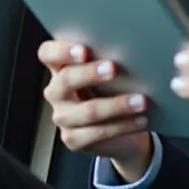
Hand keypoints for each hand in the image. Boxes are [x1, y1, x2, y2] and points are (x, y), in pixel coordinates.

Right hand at [38, 40, 151, 180]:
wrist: (120, 126)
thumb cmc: (113, 88)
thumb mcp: (107, 72)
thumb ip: (107, 60)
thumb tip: (130, 49)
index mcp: (60, 68)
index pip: (48, 54)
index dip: (62, 51)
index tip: (83, 50)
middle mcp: (56, 92)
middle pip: (65, 80)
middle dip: (90, 73)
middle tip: (113, 68)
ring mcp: (63, 117)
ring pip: (87, 110)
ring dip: (117, 105)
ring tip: (141, 101)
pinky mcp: (73, 139)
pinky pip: (98, 132)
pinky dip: (124, 125)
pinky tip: (141, 119)